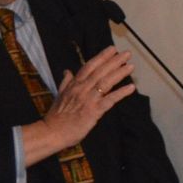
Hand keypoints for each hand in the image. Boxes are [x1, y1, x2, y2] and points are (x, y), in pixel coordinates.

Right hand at [22, 46, 135, 165]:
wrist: (51, 133)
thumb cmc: (56, 117)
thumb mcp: (59, 96)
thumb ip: (65, 82)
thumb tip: (67, 71)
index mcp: (74, 85)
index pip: (89, 67)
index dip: (101, 57)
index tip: (112, 49)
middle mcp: (81, 89)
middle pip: (100, 72)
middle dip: (114, 61)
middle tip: (127, 53)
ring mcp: (88, 100)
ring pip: (106, 83)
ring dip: (119, 73)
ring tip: (131, 66)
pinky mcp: (93, 111)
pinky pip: (110, 100)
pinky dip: (121, 93)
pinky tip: (131, 88)